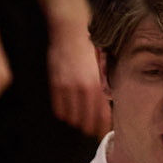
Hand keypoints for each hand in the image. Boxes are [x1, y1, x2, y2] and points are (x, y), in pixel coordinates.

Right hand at [47, 22, 109, 137]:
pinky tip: (67, 111)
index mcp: (99, 84)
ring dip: (76, 121)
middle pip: (87, 120)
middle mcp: (84, 89)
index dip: (101, 127)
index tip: (101, 133)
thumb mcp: (103, 65)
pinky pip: (59, 109)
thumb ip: (104, 85)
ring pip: (72, 117)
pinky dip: (64, 113)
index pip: (102, 115)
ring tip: (79, 121)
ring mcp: (68, 88)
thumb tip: (107, 102)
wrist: (71, 30)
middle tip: (90, 130)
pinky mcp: (56, 85)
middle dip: (89, 127)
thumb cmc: (90, 45)